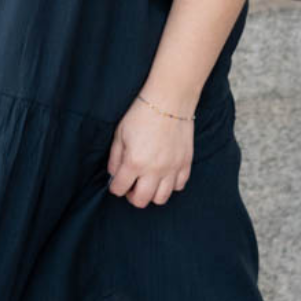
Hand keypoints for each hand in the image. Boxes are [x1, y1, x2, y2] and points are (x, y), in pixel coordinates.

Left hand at [107, 88, 195, 206]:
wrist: (169, 100)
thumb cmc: (141, 114)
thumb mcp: (120, 134)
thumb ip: (115, 158)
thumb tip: (114, 175)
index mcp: (134, 162)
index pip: (119, 189)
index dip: (115, 187)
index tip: (117, 182)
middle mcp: (154, 170)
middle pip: (141, 201)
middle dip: (132, 196)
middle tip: (131, 185)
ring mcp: (172, 168)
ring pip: (161, 198)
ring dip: (152, 193)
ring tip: (148, 182)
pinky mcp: (185, 163)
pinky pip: (178, 186)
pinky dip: (170, 185)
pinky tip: (164, 175)